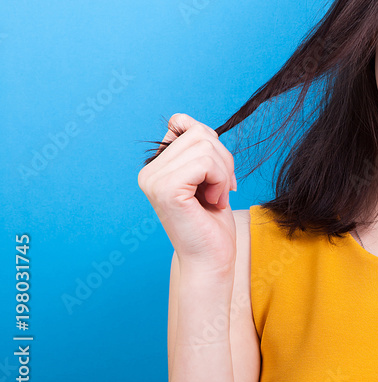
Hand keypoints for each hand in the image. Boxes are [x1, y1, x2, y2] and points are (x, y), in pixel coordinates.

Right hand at [138, 113, 237, 274]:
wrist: (211, 258)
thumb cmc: (212, 221)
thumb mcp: (208, 175)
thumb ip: (200, 148)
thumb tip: (191, 122)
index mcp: (156, 166)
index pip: (185, 124)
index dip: (211, 143)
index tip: (217, 173)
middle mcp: (149, 172)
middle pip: (200, 133)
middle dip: (223, 159)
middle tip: (222, 189)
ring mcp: (154, 180)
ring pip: (206, 145)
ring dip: (224, 172)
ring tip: (216, 197)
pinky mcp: (166, 190)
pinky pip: (205, 163)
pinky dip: (221, 180)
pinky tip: (214, 202)